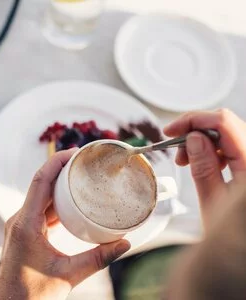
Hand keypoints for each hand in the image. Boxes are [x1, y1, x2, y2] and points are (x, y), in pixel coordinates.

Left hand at [0, 149, 130, 299]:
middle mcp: (19, 221)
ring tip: (81, 178)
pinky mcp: (23, 234)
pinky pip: (39, 211)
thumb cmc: (32, 296)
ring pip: (39, 197)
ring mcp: (20, 226)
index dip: (56, 161)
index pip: (40, 181)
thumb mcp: (69, 275)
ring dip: (58, 186)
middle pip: (40, 185)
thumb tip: (126, 244)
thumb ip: (99, 259)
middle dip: (61, 170)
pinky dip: (55, 203)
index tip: (75, 151)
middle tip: (84, 162)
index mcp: (26, 224)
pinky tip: (71, 205)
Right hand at [164, 109, 245, 224]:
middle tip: (177, 151)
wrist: (244, 249)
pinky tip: (205, 164)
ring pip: (229, 132)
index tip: (170, 130)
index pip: (223, 122)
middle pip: (226, 124)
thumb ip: (203, 166)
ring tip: (187, 161)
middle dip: (196, 131)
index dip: (193, 120)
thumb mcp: (212, 201)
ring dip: (204, 141)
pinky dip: (215, 149)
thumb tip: (193, 138)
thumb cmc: (235, 233)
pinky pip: (234, 144)